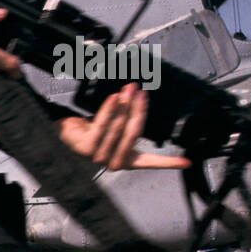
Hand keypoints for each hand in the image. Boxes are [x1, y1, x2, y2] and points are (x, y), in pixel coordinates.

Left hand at [56, 84, 191, 170]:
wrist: (63, 135)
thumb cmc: (92, 132)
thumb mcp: (115, 128)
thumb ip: (128, 119)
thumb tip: (138, 95)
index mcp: (125, 160)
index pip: (150, 162)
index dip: (168, 162)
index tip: (187, 163)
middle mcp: (113, 162)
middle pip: (134, 133)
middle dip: (139, 110)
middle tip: (142, 91)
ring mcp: (98, 156)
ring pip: (118, 126)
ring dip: (124, 104)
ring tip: (129, 88)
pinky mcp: (86, 147)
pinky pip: (102, 124)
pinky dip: (109, 109)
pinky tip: (113, 97)